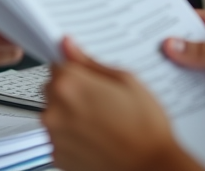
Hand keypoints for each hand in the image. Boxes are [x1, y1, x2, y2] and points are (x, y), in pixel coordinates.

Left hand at [42, 38, 201, 170]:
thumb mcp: (125, 80)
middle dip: (72, 91)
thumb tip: (68, 45)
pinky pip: (59, 137)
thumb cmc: (145, 127)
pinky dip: (73, 137)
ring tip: (103, 123)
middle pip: (53, 88)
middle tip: (102, 101)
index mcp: (69, 84)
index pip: (58, 63)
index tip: (90, 78)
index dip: (77, 69)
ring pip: (56, 114)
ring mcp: (54, 136)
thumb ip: (90, 62)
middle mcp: (54, 110)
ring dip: (71, 115)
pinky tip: (97, 138)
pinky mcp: (57, 157)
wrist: (151, 168)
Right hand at [162, 10, 204, 139]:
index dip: (173, 26)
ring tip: (167, 87)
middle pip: (196, 51)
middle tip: (152, 62)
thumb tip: (173, 45)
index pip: (198, 22)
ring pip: (202, 76)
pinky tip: (191, 107)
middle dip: (177, 58)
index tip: (150, 31)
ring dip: (190, 83)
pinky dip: (202, 102)